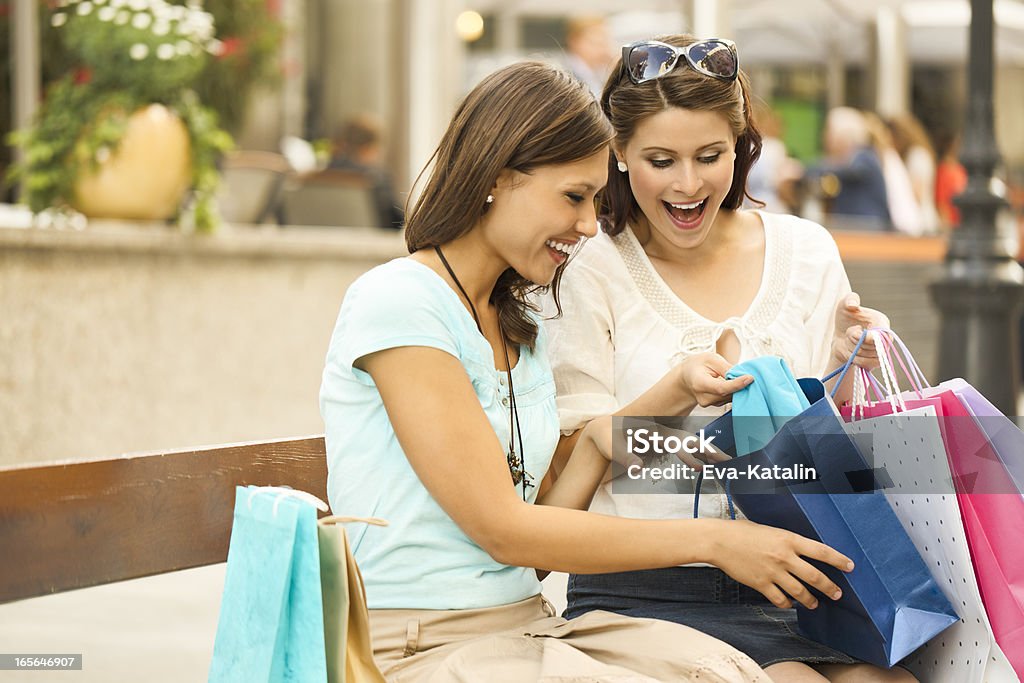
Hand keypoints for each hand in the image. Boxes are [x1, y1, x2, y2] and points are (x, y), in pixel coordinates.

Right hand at [677, 352, 753, 407]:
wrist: (688, 376)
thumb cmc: (699, 365)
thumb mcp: (711, 358)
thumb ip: (726, 367)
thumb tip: (742, 375)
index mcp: (699, 383)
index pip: (720, 388)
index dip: (737, 384)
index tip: (750, 378)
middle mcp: (703, 397)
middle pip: (727, 394)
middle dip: (740, 384)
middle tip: (746, 373)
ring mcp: (709, 403)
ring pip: (730, 397)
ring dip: (738, 388)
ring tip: (735, 376)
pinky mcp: (715, 405)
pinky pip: (729, 399)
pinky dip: (734, 391)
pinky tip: (732, 382)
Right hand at [709, 519, 853, 609]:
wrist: (719, 540)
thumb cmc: (741, 531)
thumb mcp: (769, 529)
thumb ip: (785, 540)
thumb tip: (798, 549)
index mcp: (788, 539)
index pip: (821, 551)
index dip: (838, 560)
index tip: (850, 566)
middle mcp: (784, 557)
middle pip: (815, 576)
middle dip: (830, 588)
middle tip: (837, 594)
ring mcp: (773, 572)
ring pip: (800, 592)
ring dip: (810, 600)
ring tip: (814, 603)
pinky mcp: (761, 584)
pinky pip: (780, 599)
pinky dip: (787, 603)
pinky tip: (789, 603)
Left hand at [831, 292, 889, 369]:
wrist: (840, 335)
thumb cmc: (845, 318)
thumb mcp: (844, 305)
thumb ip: (849, 299)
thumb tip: (852, 304)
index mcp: (881, 321)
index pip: (883, 333)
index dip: (870, 336)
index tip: (855, 332)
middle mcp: (886, 337)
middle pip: (873, 346)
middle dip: (855, 340)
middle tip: (850, 332)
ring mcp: (882, 351)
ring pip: (867, 355)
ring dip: (853, 349)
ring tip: (850, 340)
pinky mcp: (875, 362)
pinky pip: (866, 364)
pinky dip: (854, 358)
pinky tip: (852, 351)